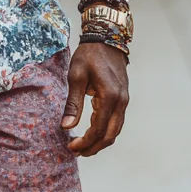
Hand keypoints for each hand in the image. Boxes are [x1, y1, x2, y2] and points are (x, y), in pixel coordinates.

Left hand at [61, 42, 128, 156]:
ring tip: (83, 147)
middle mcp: (121, 102)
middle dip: (93, 147)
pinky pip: (116, 122)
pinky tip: (93, 134)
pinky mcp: (123, 99)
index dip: (85, 142)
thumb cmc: (89, 56)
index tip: (71, 146)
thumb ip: (72, 103)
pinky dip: (106, 132)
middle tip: (76, 152)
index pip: (98, 129)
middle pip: (110, 135)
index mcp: (109, 97)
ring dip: (100, 142)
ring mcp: (124, 101)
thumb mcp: (76, 77)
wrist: (107, 39)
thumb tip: (66, 126)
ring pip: (115, 131)